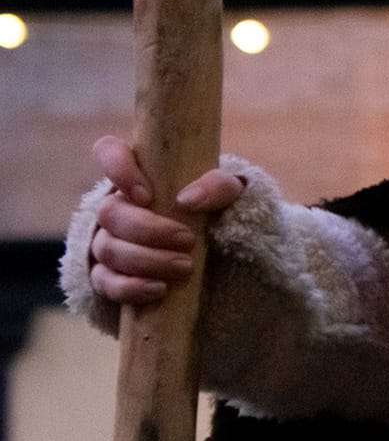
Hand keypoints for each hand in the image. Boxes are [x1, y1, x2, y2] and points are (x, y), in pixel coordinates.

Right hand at [87, 135, 244, 305]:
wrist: (223, 254)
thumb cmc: (219, 213)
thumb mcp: (231, 195)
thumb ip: (218, 186)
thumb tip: (187, 200)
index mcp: (138, 175)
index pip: (108, 152)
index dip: (118, 169)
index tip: (147, 195)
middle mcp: (116, 206)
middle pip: (109, 213)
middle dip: (148, 230)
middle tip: (188, 240)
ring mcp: (107, 241)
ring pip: (107, 249)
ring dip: (146, 260)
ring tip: (184, 267)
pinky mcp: (108, 276)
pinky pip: (104, 283)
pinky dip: (130, 287)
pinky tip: (158, 289)